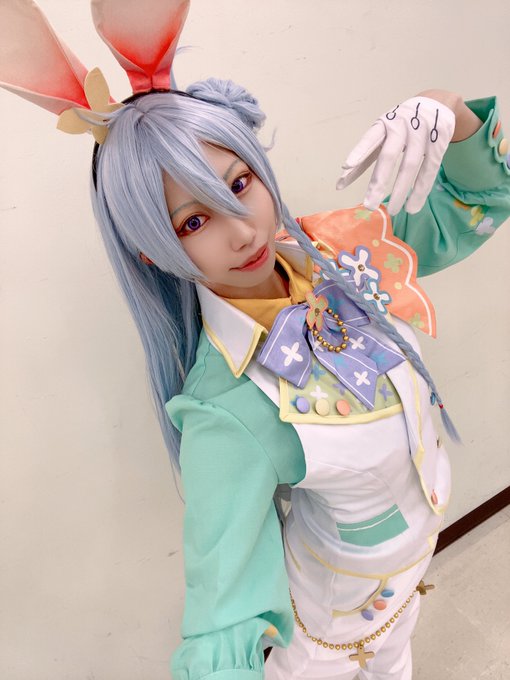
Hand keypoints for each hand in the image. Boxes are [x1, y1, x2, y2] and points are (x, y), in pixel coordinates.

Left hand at [336, 94, 457, 214]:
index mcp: (384, 124)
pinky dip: (421, 190)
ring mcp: (422, 133)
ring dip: (400, 191)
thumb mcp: (382, 134)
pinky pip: (429, 170)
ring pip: (410, 166)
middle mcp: (402, 126)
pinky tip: (412, 207)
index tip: (345, 166)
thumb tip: (340, 183)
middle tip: (369, 206)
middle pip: (389, 156)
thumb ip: (365, 156)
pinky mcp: (439, 141)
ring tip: (392, 211)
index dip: (359, 151)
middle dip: (378, 182)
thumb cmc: (401, 125)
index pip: (370, 138)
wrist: (437, 102)